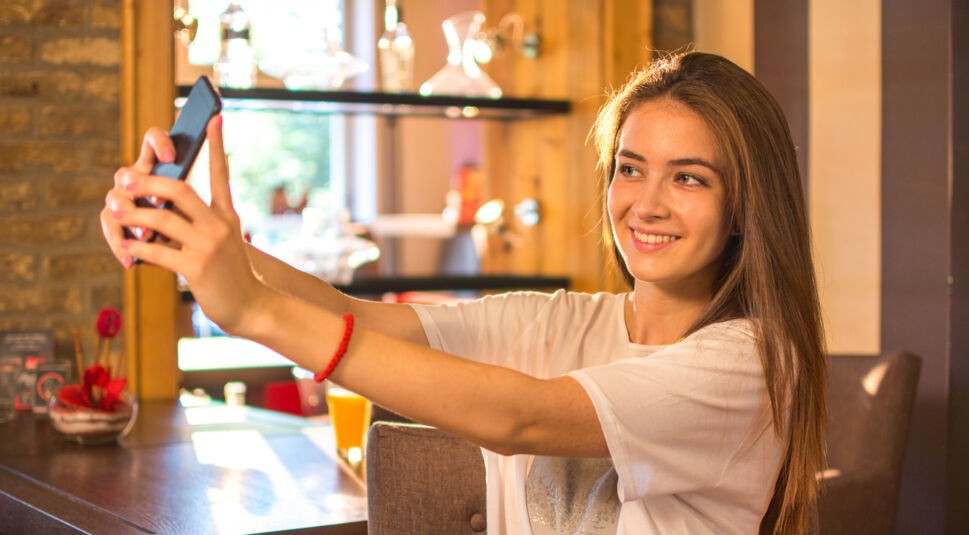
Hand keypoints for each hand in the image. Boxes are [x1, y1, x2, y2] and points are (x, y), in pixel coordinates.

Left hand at [104, 116, 267, 334]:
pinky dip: (137, 248)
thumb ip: (198, 227)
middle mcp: (220, 226)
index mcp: (227, 217)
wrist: (252, 307)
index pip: (220, 174)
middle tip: (123, 179)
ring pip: (163, 219)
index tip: (213, 118)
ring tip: (114, 212)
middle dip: (148, 182)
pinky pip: (158, 252)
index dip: (216, 146)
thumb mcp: (222, 245)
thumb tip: (157, 216)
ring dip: (133, 215)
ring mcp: (209, 246)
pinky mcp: (197, 268)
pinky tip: (125, 248)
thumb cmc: (231, 276)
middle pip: (180, 190)